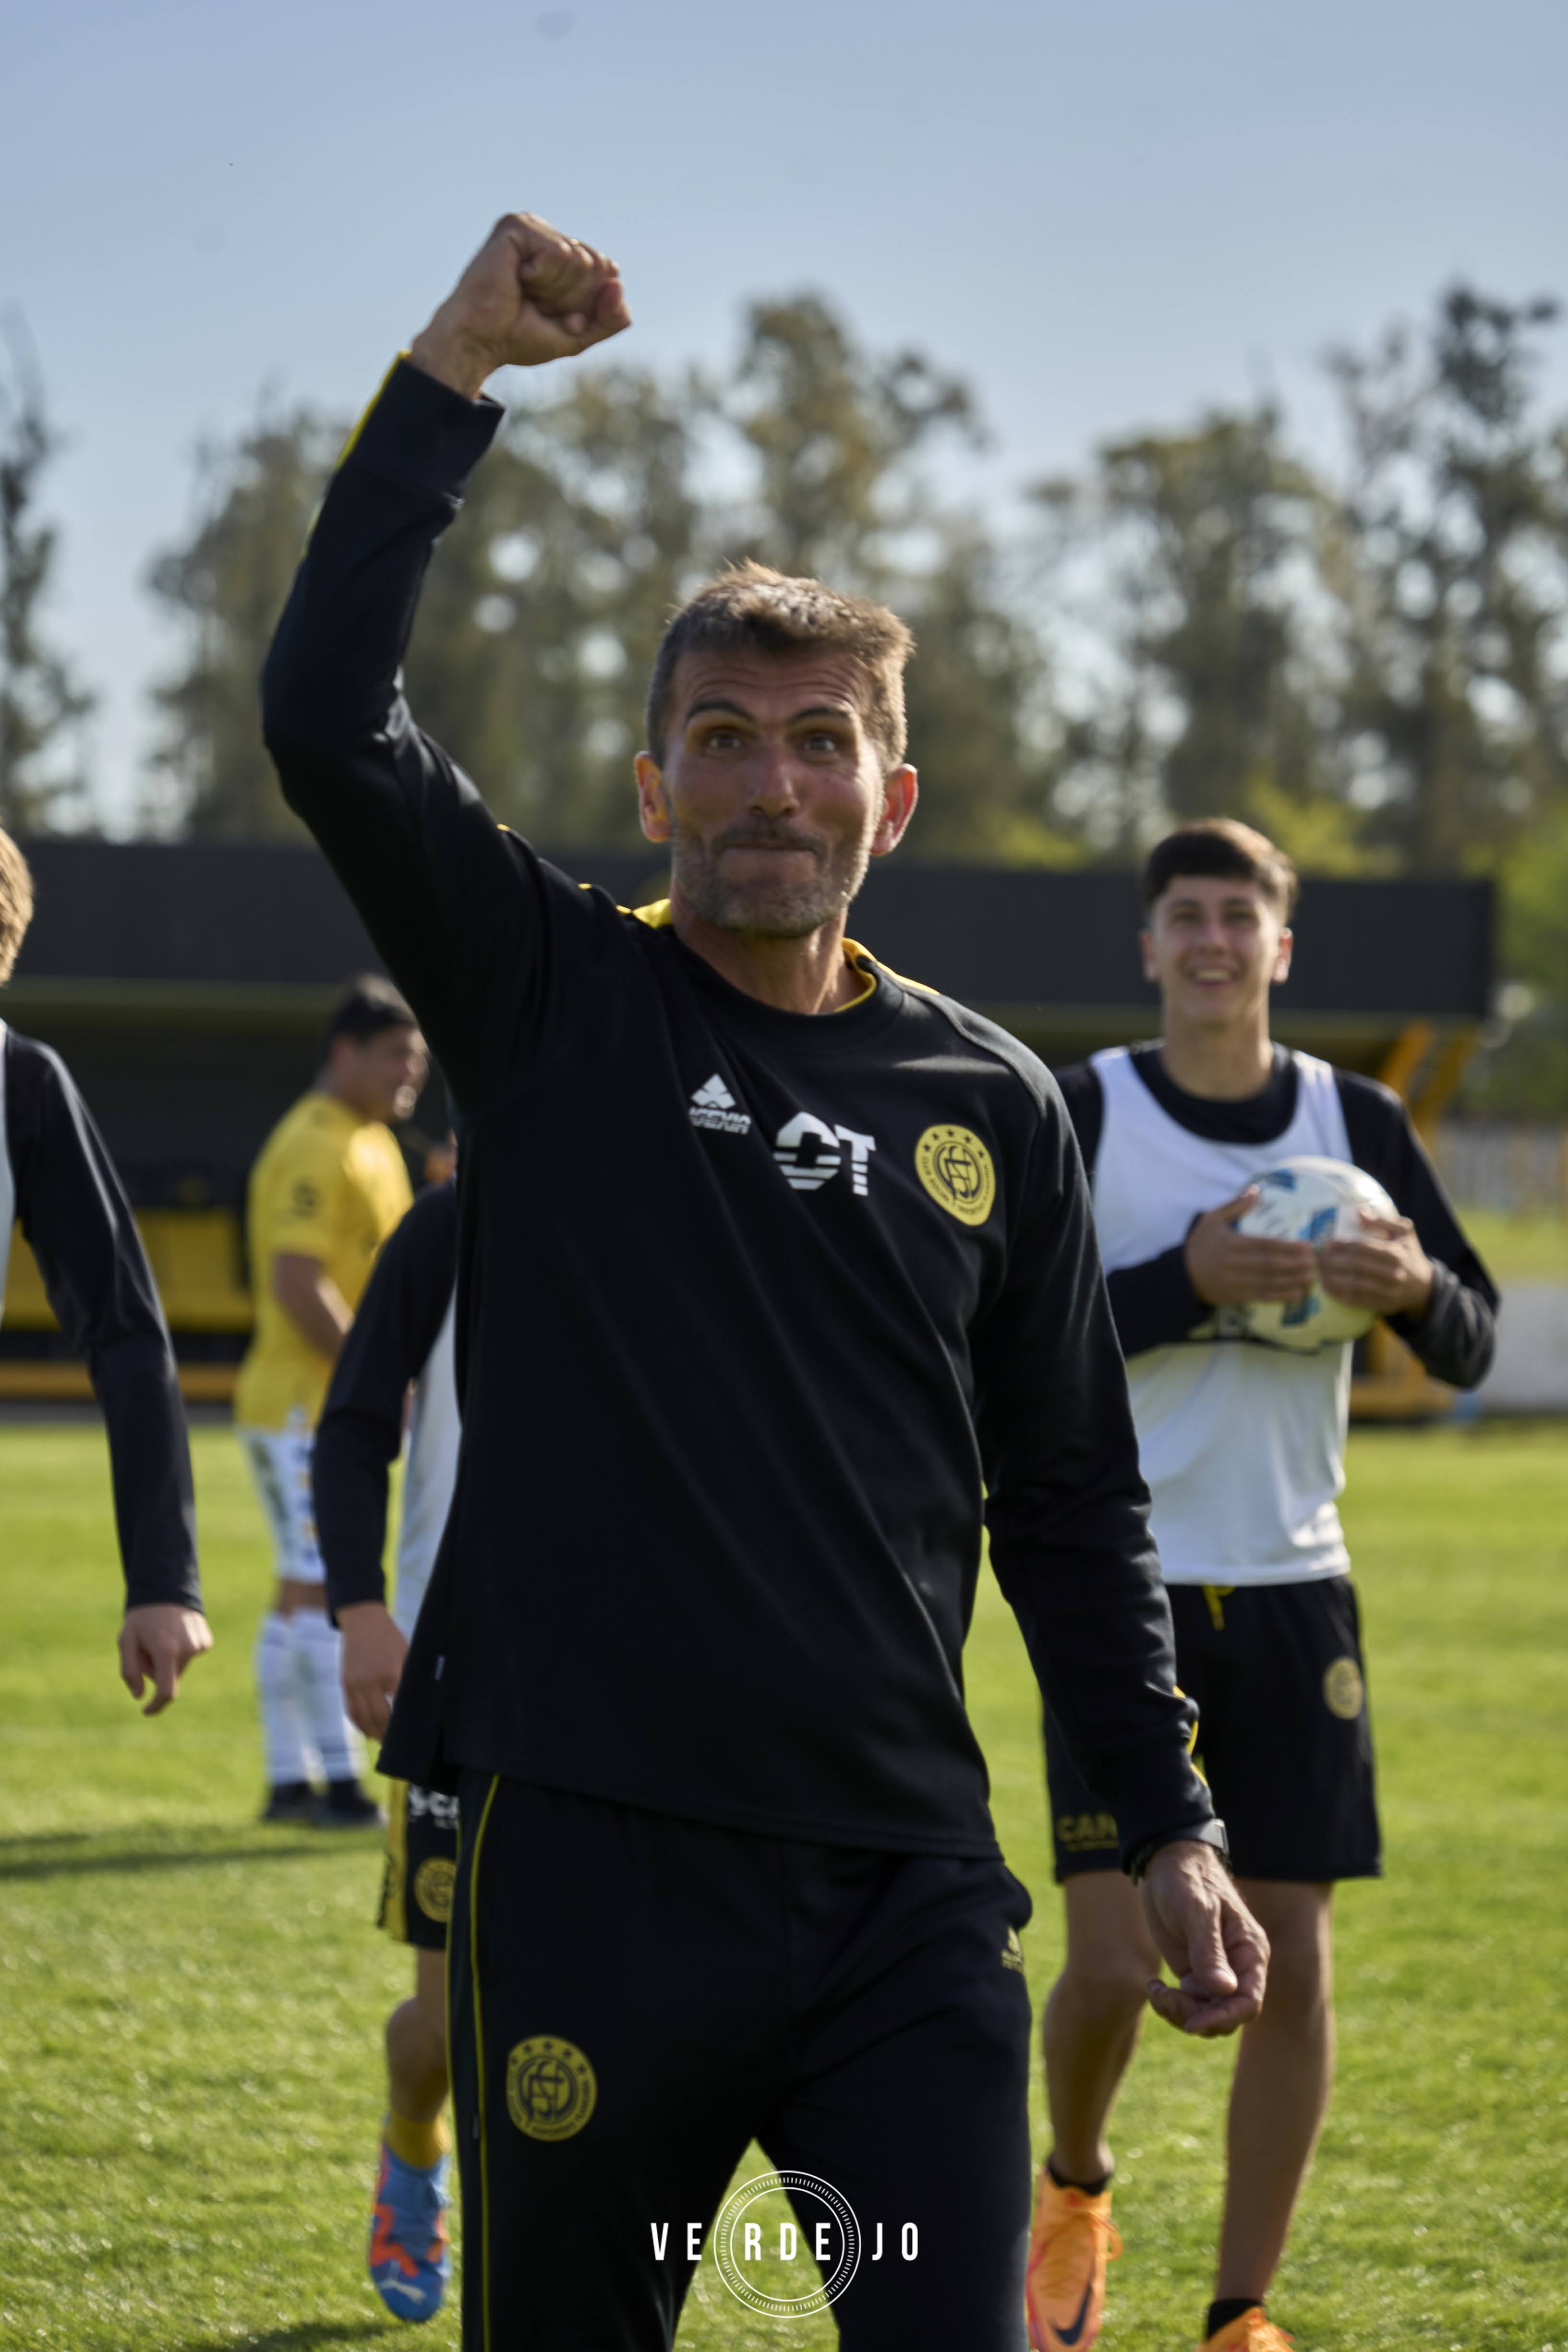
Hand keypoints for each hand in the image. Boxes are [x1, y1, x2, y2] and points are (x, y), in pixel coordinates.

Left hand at [118, 1604, 212, 1715]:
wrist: (166, 1588)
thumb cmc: (142, 1617)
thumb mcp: (126, 1642)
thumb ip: (130, 1671)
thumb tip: (139, 1695)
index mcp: (166, 1651)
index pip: (166, 1691)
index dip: (156, 1705)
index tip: (146, 1710)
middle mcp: (187, 1650)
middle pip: (170, 1677)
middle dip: (156, 1671)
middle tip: (145, 1650)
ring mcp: (199, 1645)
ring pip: (180, 1668)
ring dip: (168, 1661)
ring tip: (160, 1638)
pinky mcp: (206, 1641)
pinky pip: (189, 1657)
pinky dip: (179, 1652)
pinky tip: (174, 1634)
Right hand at [339, 1601, 408, 1739]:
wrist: (363, 1621)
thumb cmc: (391, 1637)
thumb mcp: (407, 1653)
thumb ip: (411, 1678)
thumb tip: (422, 1702)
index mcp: (392, 1672)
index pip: (401, 1707)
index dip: (407, 1724)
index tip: (414, 1736)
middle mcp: (371, 1680)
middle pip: (381, 1718)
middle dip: (389, 1734)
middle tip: (399, 1745)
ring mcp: (355, 1683)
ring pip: (363, 1718)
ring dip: (373, 1733)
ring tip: (383, 1742)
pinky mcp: (345, 1684)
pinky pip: (351, 1711)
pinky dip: (359, 1724)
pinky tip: (368, 1730)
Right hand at [408, 212, 630, 397]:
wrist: (479, 342)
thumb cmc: (518, 337)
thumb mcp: (578, 334)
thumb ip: (610, 317)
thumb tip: (618, 282)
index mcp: (562, 254)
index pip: (606, 270)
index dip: (586, 304)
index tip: (553, 315)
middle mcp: (548, 235)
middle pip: (596, 265)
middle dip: (572, 298)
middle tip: (536, 305)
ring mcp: (532, 226)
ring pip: (579, 259)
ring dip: (555, 290)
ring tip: (523, 292)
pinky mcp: (517, 225)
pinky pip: (558, 252)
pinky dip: (542, 277)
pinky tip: (516, 278)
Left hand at [1140, 1840, 1268, 2036]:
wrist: (1164, 1863)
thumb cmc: (1186, 1879)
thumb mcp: (1195, 1911)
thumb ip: (1209, 1951)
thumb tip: (1226, 1991)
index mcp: (1250, 1951)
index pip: (1249, 2001)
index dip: (1225, 2018)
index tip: (1193, 2023)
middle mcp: (1238, 1966)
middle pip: (1228, 2014)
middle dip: (1197, 2017)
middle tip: (1165, 1999)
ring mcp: (1216, 1971)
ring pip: (1207, 2014)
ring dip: (1180, 2013)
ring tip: (1155, 1991)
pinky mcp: (1195, 1972)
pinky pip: (1190, 2004)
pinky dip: (1171, 2004)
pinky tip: (1153, 1986)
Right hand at [1184, 1187, 1316, 1307]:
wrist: (1181, 1275)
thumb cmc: (1199, 1245)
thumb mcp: (1212, 1219)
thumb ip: (1234, 1206)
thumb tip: (1256, 1191)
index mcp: (1232, 1243)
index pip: (1265, 1245)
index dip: (1287, 1247)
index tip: (1307, 1246)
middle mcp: (1234, 1264)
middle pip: (1270, 1264)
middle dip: (1294, 1264)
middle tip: (1315, 1263)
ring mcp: (1235, 1282)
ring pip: (1268, 1281)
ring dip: (1292, 1281)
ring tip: (1311, 1278)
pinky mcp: (1236, 1296)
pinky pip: (1261, 1296)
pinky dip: (1279, 1296)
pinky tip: (1296, 1294)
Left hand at [1319, 1209, 1433, 1319]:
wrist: (1424, 1285)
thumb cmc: (1408, 1253)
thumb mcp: (1403, 1232)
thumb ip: (1382, 1221)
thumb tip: (1359, 1211)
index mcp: (1396, 1253)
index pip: (1364, 1248)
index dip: (1344, 1245)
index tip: (1328, 1244)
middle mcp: (1393, 1273)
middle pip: (1357, 1266)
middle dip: (1334, 1262)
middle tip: (1318, 1259)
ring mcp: (1389, 1291)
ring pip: (1356, 1285)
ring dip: (1334, 1280)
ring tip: (1319, 1274)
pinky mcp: (1384, 1305)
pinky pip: (1359, 1301)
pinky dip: (1341, 1295)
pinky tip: (1328, 1289)